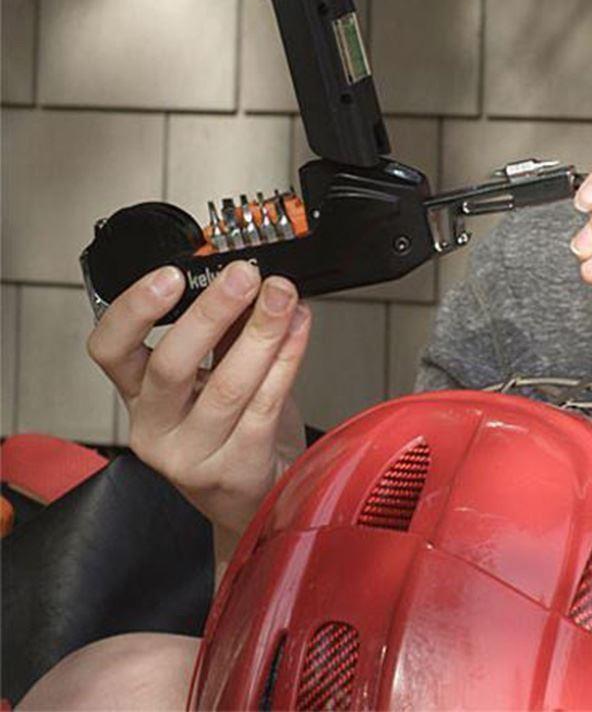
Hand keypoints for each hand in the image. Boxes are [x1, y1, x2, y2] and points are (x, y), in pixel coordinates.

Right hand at [86, 260, 311, 541]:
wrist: (256, 500)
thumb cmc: (236, 432)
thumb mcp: (215, 376)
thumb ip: (225, 332)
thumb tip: (248, 279)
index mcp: (139, 396)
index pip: (109, 350)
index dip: (133, 310)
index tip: (171, 275)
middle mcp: (155, 429)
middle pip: (170, 365)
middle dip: (212, 311)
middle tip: (244, 275)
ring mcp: (192, 456)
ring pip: (226, 386)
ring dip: (261, 331)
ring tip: (282, 296)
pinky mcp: (236, 470)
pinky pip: (265, 406)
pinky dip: (287, 359)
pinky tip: (299, 330)